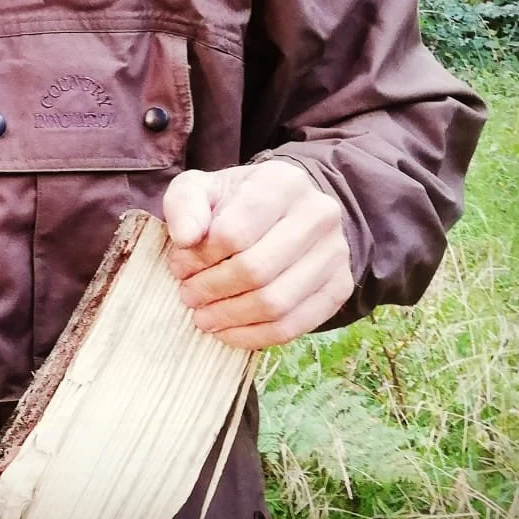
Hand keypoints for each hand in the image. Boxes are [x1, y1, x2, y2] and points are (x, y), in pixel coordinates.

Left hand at [162, 160, 353, 349]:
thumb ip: (185, 205)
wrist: (284, 212)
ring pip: (276, 303)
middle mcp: (318, 214)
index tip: (178, 265)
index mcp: (283, 182)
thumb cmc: (235, 201)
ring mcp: (335, 253)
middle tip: (188, 295)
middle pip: (256, 270)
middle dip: (212, 289)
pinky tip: (227, 332)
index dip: (200, 257)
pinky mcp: (340, 288)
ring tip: (203, 316)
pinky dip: (254, 336)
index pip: (235, 231)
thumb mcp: (201, 188)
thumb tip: (185, 238)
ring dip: (231, 317)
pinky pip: (294, 326)